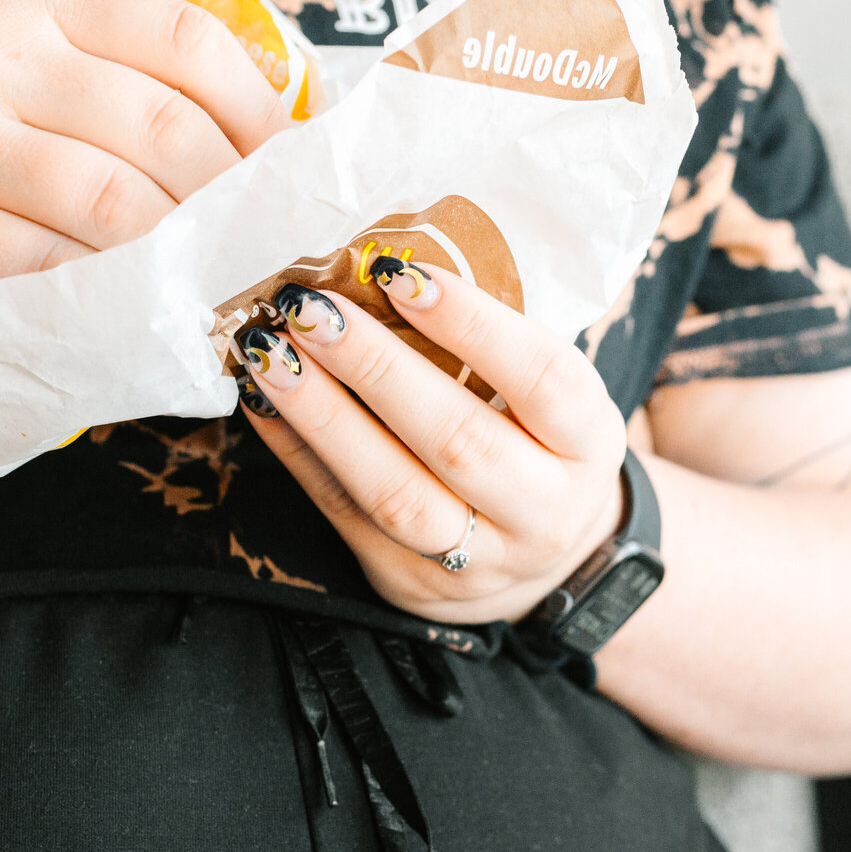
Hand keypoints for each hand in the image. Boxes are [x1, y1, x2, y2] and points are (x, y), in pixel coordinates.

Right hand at [0, 0, 291, 296]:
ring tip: (187, 264)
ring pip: (123, 205)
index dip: (256, 103)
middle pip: (168, 130)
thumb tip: (218, 117)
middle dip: (227, 192)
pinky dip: (102, 282)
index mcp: (19, 0)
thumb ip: (83, 59)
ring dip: (173, 246)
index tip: (278, 153)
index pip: (183, 36)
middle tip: (243, 228)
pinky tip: (112, 286)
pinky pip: (55, 264)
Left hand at [235, 260, 627, 624]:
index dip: (473, 324)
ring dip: (322, 416)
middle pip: (458, 441)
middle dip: (375, 368)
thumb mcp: (548, 397)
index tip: (400, 273)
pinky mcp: (412, 583)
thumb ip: (491, 344)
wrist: (551, 565)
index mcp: (587, 443)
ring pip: (395, 493)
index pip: (541, 379)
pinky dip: (297, 453)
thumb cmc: (540, 446)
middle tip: (313, 309)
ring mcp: (479, 560)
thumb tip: (385, 268)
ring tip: (271, 354)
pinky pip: (345, 515)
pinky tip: (263, 401)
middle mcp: (544, 509)